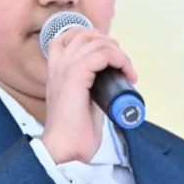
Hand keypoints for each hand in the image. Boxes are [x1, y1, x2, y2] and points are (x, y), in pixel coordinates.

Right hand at [40, 27, 137, 163]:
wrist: (66, 148)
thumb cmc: (75, 132)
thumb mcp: (85, 101)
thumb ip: (92, 86)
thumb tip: (112, 79)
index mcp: (56, 71)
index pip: (67, 36)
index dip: (92, 38)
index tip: (111, 57)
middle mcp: (58, 66)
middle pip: (85, 35)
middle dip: (110, 45)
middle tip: (123, 66)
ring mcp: (65, 69)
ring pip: (97, 42)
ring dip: (119, 54)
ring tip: (128, 72)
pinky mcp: (75, 76)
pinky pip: (102, 54)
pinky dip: (119, 60)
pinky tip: (127, 75)